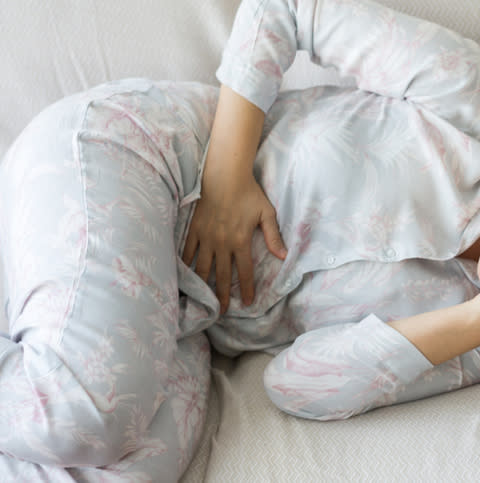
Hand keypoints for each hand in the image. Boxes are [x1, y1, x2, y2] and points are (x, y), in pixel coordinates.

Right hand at [182, 166, 286, 312]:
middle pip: (221, 276)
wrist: (224, 176)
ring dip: (204, 285)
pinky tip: (185, 276)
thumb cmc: (249, 193)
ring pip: (202, 268)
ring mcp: (206, 237)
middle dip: (222, 296)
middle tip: (222, 312)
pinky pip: (188, 251)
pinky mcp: (194, 229)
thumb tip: (284, 256)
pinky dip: (186, 265)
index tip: (248, 303)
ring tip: (203, 300)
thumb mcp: (267, 213)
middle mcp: (222, 243)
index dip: (247, 289)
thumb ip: (273, 236)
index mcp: (241, 241)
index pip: (244, 272)